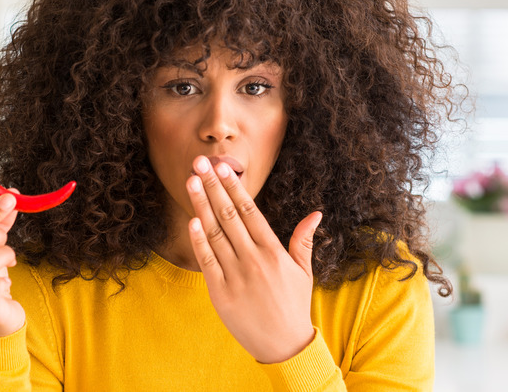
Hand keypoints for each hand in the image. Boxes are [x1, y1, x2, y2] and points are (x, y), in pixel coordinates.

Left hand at [186, 156, 322, 363]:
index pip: (250, 211)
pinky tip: (192, 220)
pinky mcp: (221, 294)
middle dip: (212, 186)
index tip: (222, 167)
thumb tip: (316, 213)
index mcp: (273, 251)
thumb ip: (304, 240)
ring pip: (215, 233)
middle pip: (229, 215)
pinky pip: (207, 262)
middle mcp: (254, 260)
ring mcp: (236, 276)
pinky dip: (199, 241)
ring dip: (202, 205)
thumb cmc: (293, 305)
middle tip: (200, 162)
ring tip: (191, 181)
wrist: (284, 346)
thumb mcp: (303, 271)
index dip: (234, 186)